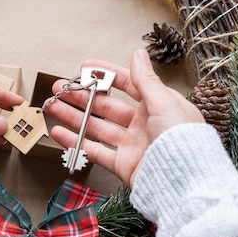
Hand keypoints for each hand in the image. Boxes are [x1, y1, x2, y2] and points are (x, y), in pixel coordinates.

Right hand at [46, 49, 203, 185]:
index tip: (84, 68)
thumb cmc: (183, 141)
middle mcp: (144, 124)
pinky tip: (59, 133)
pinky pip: (94, 151)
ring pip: (96, 127)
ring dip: (73, 116)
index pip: (128, 84)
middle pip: (106, 106)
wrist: (185, 183)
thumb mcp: (165, 103)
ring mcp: (132, 145)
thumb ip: (146, 79)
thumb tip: (139, 54)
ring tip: (53, 107)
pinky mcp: (122, 165)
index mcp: (157, 105)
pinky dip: (75, 143)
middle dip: (81, 96)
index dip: (105, 74)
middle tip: (60, 88)